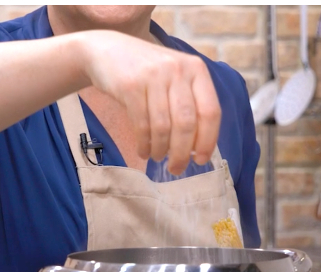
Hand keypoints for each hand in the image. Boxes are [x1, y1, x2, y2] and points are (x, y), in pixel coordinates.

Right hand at [80, 31, 221, 174]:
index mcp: (196, 70)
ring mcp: (154, 76)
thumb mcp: (174, 79)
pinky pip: (142, 125)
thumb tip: (196, 146)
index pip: (210, 111)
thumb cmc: (146, 74)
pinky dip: (144, 144)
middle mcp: (178, 70)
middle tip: (175, 169)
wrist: (109, 52)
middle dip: (181, 153)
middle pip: (187, 123)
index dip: (207, 140)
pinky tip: (143, 150)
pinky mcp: (131, 86)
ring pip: (163, 127)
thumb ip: (188, 103)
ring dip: (160, 149)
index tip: (200, 160)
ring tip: (156, 157)